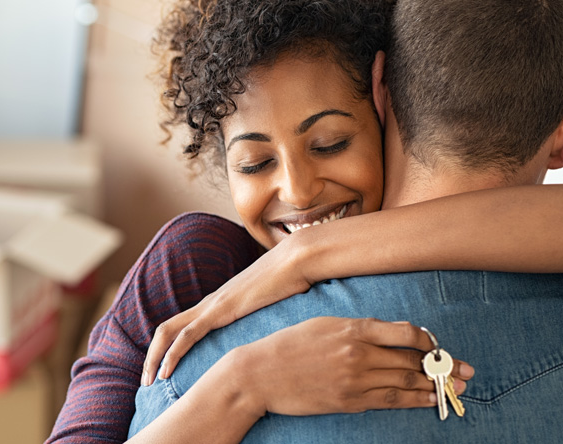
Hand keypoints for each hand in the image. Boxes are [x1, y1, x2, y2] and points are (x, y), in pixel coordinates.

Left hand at [144, 242, 311, 385]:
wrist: (297, 260)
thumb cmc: (290, 283)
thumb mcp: (272, 308)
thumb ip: (263, 321)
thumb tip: (272, 340)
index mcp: (217, 305)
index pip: (180, 327)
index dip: (166, 348)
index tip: (162, 372)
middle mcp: (208, 304)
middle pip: (166, 329)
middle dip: (151, 356)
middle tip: (146, 381)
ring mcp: (212, 306)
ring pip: (169, 332)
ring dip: (154, 357)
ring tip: (148, 381)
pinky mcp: (220, 310)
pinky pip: (188, 334)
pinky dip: (173, 353)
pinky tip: (166, 371)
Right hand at [221, 317, 473, 415]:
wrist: (259, 374)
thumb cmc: (288, 345)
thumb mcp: (322, 324)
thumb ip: (356, 328)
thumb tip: (389, 335)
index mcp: (352, 329)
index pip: (406, 333)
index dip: (428, 340)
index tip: (436, 345)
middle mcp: (358, 353)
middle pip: (413, 360)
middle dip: (443, 366)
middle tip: (466, 370)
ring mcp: (355, 380)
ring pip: (406, 382)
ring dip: (435, 385)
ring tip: (456, 387)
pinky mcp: (349, 401)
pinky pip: (390, 401)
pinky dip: (414, 400)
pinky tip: (429, 400)